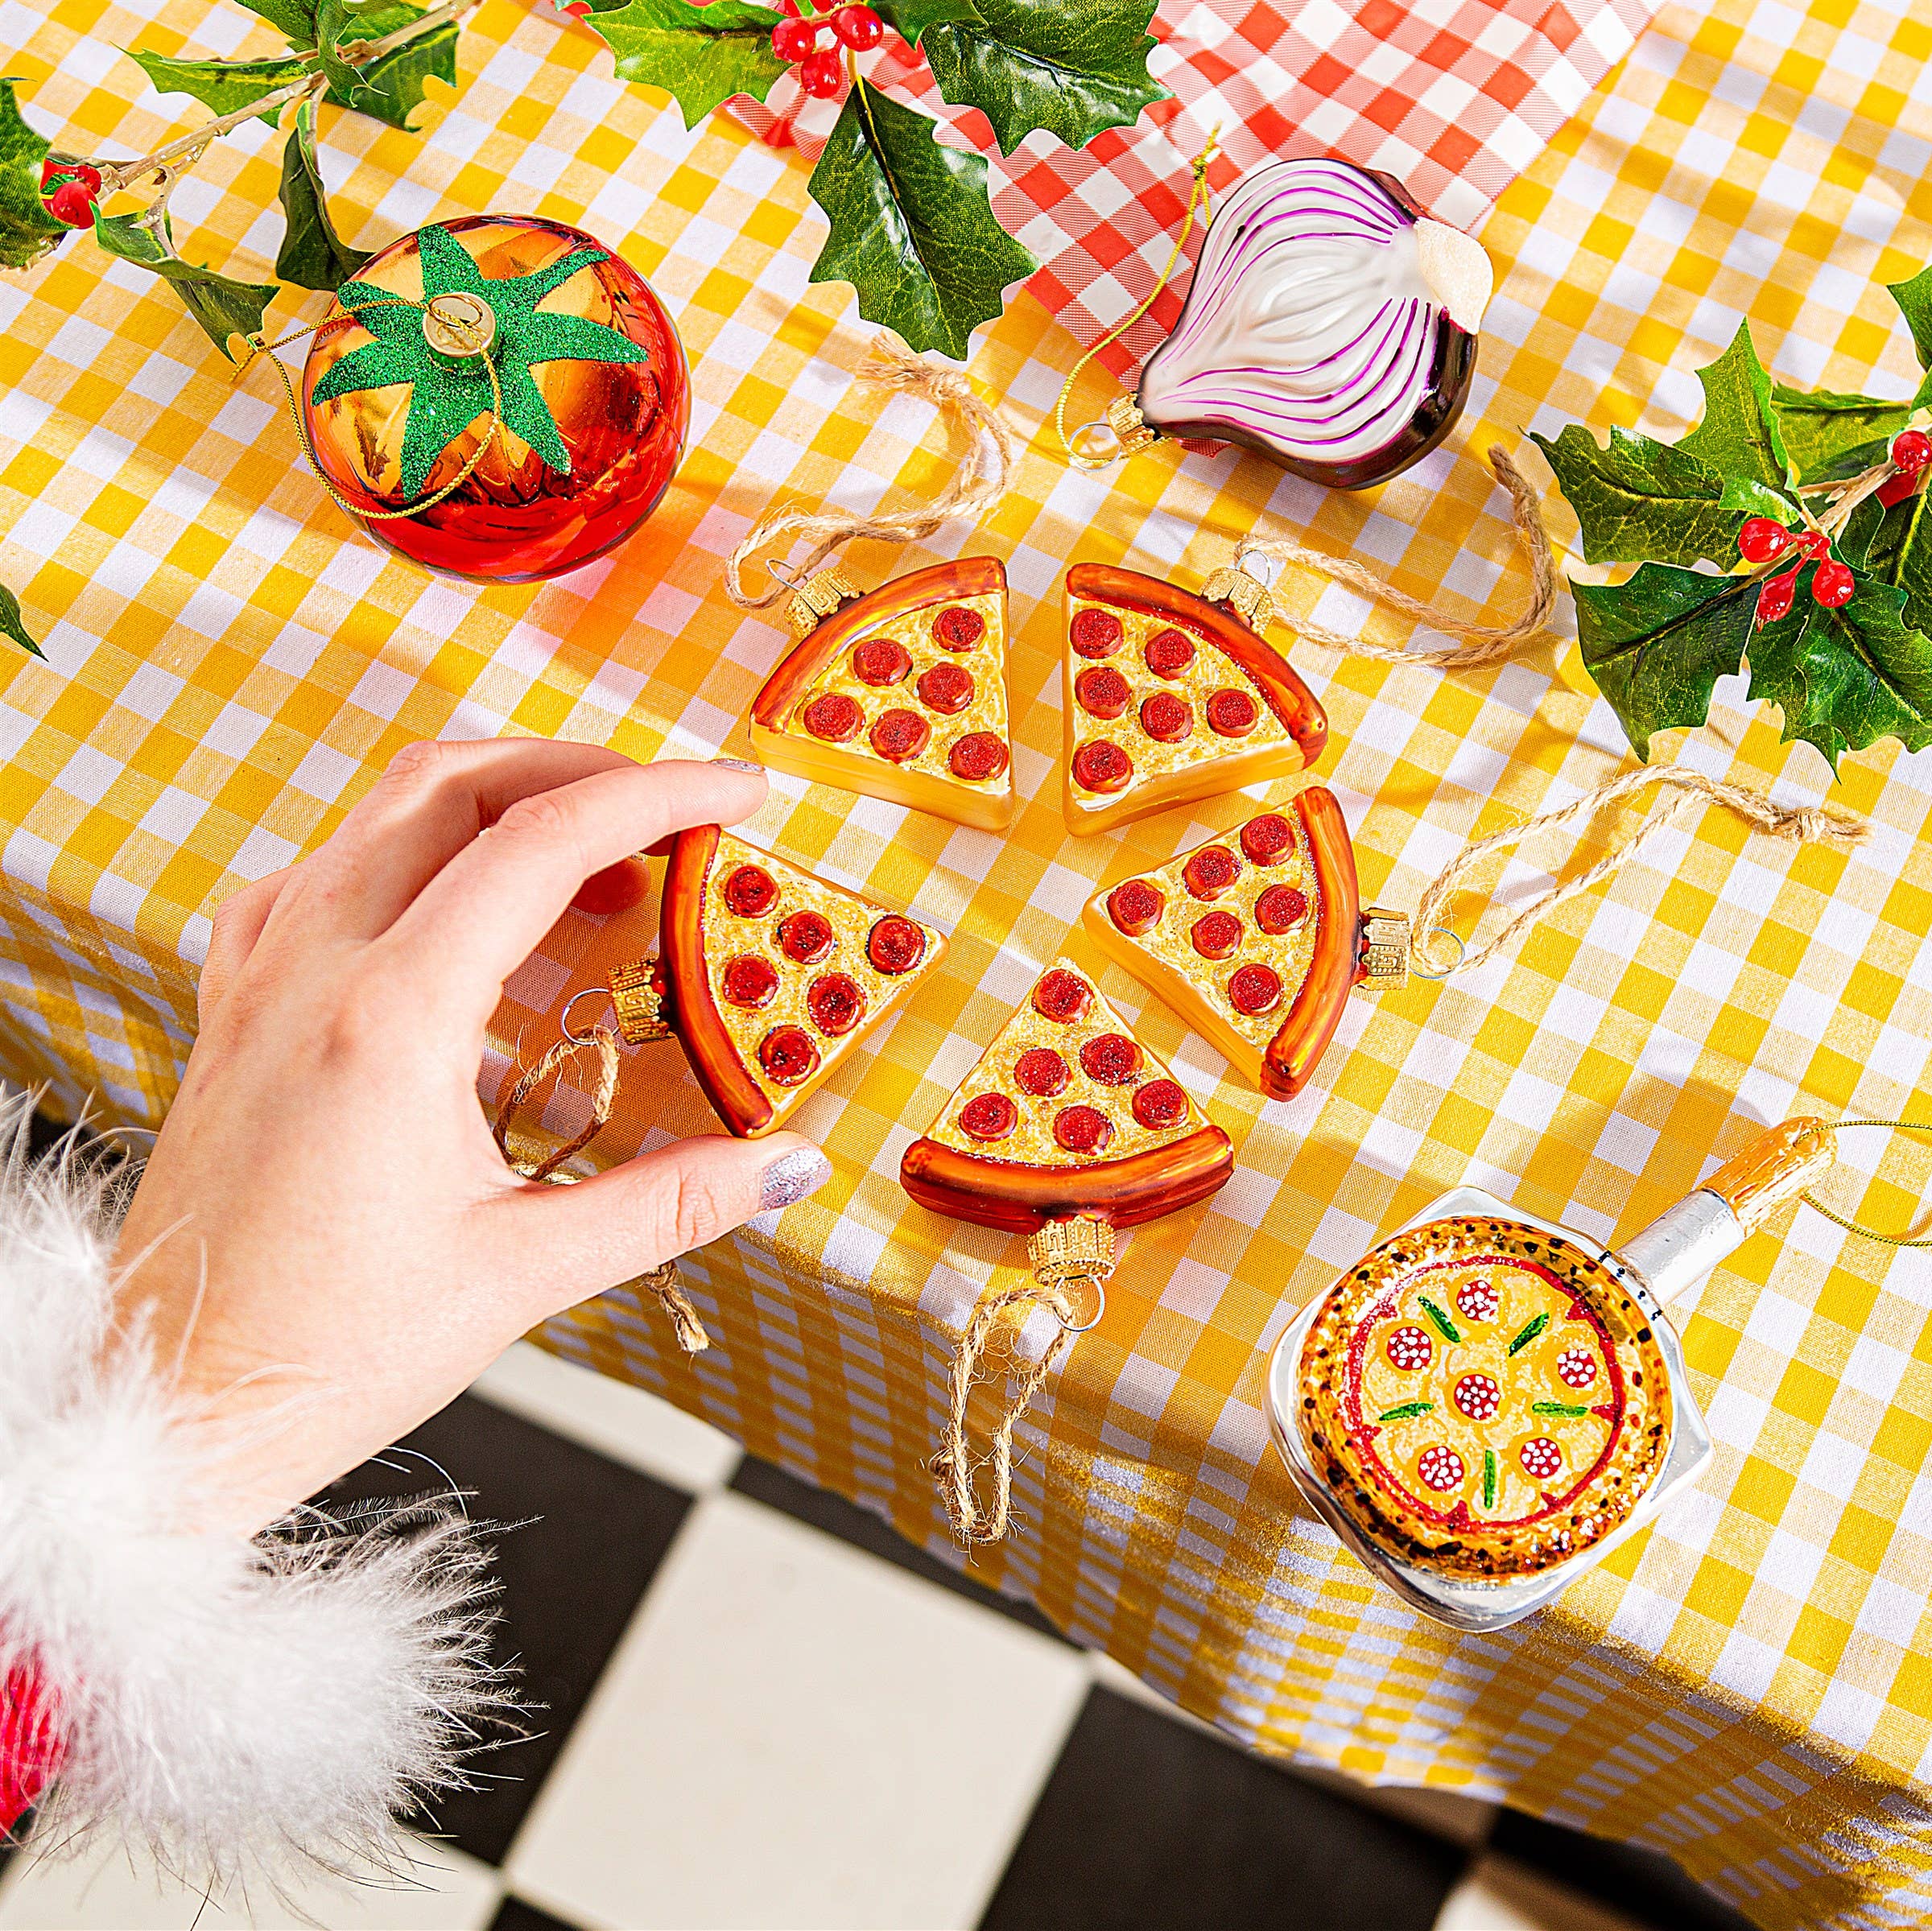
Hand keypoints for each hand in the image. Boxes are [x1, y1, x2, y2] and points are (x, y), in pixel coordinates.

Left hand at [114, 741, 829, 1535]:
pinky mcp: (233, 1012)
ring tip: (585, 852)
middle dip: (577, 769)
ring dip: (492, 799)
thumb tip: (786, 1165)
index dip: (655, 795)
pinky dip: (400, 852)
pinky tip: (444, 906)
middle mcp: (312, 969)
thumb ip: (669, 1205)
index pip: (541, 843)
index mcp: (389, 1019)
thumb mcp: (519, 1276)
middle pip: (453, 786)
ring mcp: (258, 980)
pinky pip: (314, 877)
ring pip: (377, 814)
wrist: (172, 1408)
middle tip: (669, 808)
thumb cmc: (321, 1353)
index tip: (734, 792)